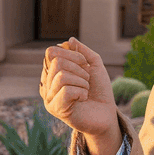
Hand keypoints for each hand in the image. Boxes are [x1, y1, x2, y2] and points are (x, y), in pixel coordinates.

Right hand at [40, 38, 121, 154]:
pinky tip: (83, 99)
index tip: (84, 63)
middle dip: (79, 68)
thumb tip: (69, 40)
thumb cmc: (99, 90)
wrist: (106, 114)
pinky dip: (81, 92)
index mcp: (53, 71)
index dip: (71, 53)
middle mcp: (47, 83)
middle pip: (57, 62)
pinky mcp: (55, 108)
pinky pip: (66, 91)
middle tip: (87, 80)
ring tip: (86, 90)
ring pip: (61, 76)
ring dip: (82, 82)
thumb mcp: (94, 65)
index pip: (51, 52)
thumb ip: (82, 51)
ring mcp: (49, 96)